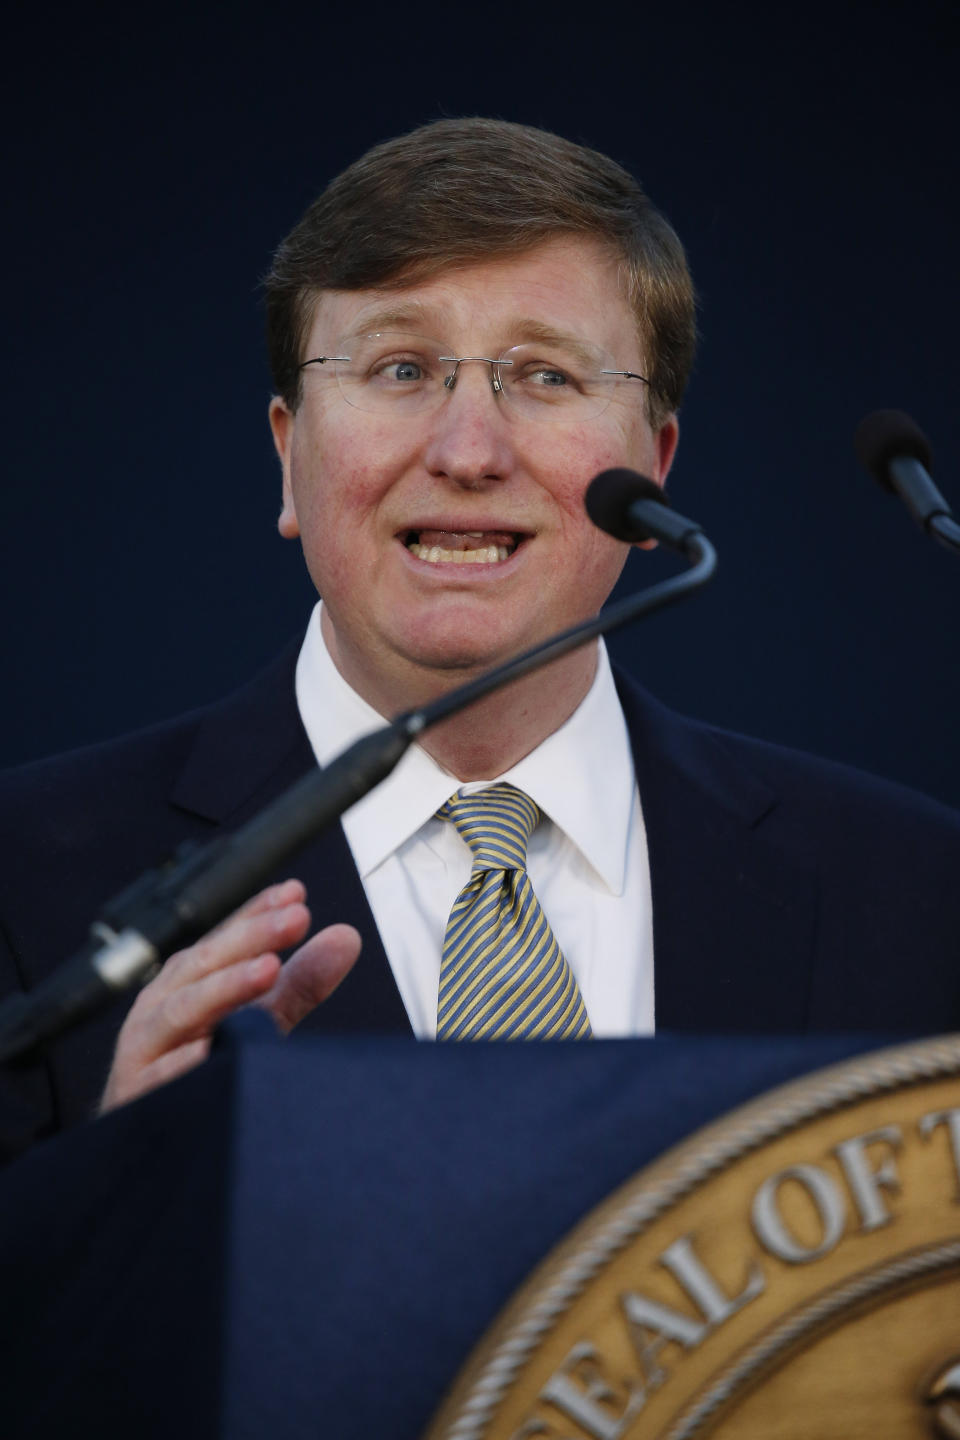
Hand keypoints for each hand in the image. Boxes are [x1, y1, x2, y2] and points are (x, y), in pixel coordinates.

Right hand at [100, 879, 360, 1112]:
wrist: (149, 1141)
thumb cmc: (200, 1068)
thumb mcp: (258, 1021)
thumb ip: (300, 983)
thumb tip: (346, 937)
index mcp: (188, 982)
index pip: (224, 938)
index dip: (258, 913)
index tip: (295, 894)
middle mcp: (162, 1006)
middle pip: (205, 964)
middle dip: (252, 937)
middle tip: (297, 918)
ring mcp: (146, 1049)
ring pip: (182, 1010)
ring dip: (226, 987)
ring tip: (268, 969)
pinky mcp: (139, 1094)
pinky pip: (161, 1077)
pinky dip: (184, 1063)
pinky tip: (210, 1051)